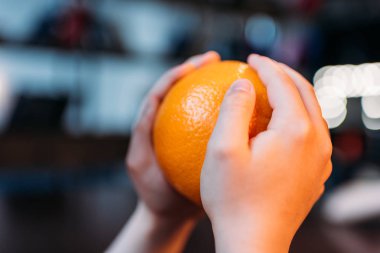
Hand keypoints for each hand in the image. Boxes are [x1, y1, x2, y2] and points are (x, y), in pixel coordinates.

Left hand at [107, 51, 220, 252]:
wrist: (171, 215)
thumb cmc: (155, 194)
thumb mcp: (141, 164)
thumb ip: (142, 134)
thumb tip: (151, 101)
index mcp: (152, 125)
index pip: (160, 92)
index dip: (173, 75)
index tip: (192, 66)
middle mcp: (169, 124)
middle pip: (181, 89)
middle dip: (195, 68)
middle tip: (214, 58)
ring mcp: (185, 132)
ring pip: (198, 102)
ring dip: (211, 84)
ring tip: (229, 71)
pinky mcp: (199, 142)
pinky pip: (214, 122)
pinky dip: (225, 110)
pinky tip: (243, 105)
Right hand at [201, 54, 331, 252]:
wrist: (254, 243)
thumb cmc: (233, 199)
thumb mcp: (223, 149)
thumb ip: (234, 108)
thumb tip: (244, 83)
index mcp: (296, 131)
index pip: (284, 84)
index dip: (266, 67)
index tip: (250, 59)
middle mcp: (317, 142)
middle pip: (306, 93)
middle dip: (285, 74)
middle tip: (264, 67)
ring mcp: (320, 160)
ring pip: (313, 113)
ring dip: (294, 95)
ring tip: (274, 89)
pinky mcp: (316, 174)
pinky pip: (312, 135)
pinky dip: (298, 119)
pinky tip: (281, 124)